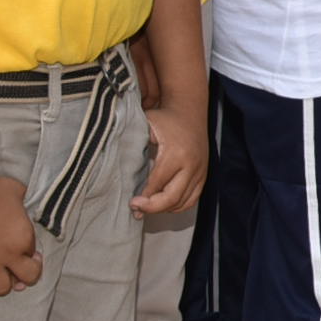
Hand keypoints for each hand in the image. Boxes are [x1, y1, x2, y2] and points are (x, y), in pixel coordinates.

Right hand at [0, 145, 41, 299]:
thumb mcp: (17, 191)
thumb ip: (26, 206)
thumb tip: (24, 215)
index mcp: (23, 236)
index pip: (34, 257)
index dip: (30, 254)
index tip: (23, 250)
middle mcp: (8, 254)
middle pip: (26, 279)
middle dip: (23, 274)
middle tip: (15, 267)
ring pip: (1, 288)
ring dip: (1, 282)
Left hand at [135, 97, 207, 216]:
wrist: (190, 111)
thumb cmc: (165, 118)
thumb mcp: (147, 125)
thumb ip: (133, 141)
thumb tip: (117, 162)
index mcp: (176, 153)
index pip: (158, 183)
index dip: (144, 197)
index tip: (131, 203)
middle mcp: (192, 165)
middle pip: (172, 198)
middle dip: (152, 208)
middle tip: (136, 209)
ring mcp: (200, 171)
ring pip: (183, 202)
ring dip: (164, 209)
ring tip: (147, 208)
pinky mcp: (204, 175)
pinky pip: (192, 199)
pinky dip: (178, 206)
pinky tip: (164, 204)